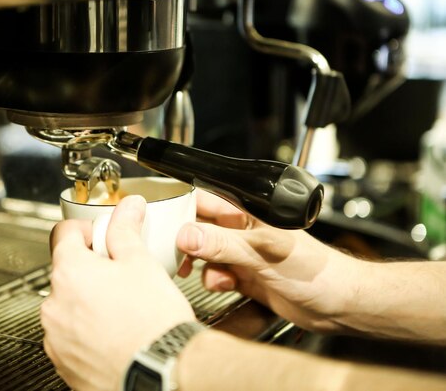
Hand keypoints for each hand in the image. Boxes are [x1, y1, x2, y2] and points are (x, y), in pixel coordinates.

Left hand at [41, 195, 195, 390]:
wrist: (161, 373)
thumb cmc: (152, 322)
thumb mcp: (141, 262)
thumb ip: (126, 229)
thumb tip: (127, 208)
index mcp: (69, 272)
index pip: (64, 233)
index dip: (87, 229)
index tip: (102, 237)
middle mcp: (54, 305)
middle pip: (66, 271)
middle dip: (90, 268)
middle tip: (120, 274)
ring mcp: (56, 337)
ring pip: (68, 306)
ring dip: (87, 301)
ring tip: (120, 308)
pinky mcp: (64, 362)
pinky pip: (70, 337)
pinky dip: (87, 331)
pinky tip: (114, 332)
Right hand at [176, 190, 365, 332]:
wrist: (337, 304)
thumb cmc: (317, 269)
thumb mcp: (263, 253)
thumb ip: (223, 244)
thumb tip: (187, 235)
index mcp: (249, 212)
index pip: (206, 199)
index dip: (184, 209)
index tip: (167, 224)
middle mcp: (244, 230)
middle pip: (201, 228)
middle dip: (187, 241)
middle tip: (179, 253)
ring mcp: (244, 253)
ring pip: (206, 252)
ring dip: (201, 264)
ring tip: (205, 271)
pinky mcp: (245, 275)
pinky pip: (217, 273)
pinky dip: (215, 280)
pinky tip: (226, 285)